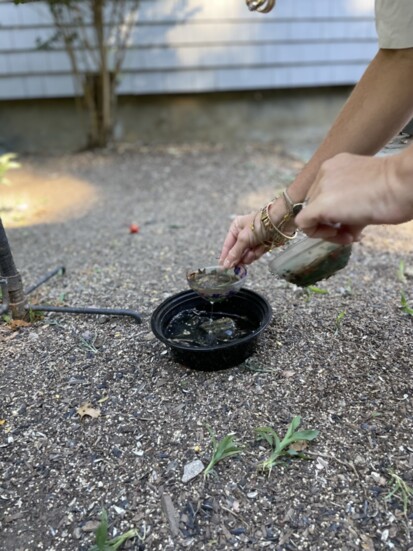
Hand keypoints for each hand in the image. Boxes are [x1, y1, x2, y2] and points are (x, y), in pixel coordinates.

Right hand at [219, 211, 267, 267]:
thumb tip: (225, 265)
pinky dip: (257, 253)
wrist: (280, 222)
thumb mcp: (243, 238)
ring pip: (247, 255)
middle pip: (237, 251)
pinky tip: (261, 248)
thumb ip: (235, 253)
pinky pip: (256, 254)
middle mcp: (243, 234)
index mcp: (236, 228)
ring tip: (253, 252)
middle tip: (238, 266)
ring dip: (249, 256)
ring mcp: (253, 240)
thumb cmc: (259, 225)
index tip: (223, 267)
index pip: (228, 245)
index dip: (225, 256)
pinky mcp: (262, 245)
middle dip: (239, 257)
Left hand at [294, 150, 412, 243]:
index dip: (335, 213)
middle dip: (332, 223)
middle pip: (315, 205)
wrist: (404, 184)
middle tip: (351, 233)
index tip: (352, 221)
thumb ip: (351, 209)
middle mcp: (324, 172)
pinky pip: (304, 223)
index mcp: (336, 166)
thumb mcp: (368, 195)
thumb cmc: (396, 190)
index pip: (323, 194)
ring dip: (328, 231)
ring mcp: (321, 186)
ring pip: (309, 215)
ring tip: (349, 235)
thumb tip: (347, 228)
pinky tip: (338, 234)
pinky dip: (317, 234)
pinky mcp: (320, 203)